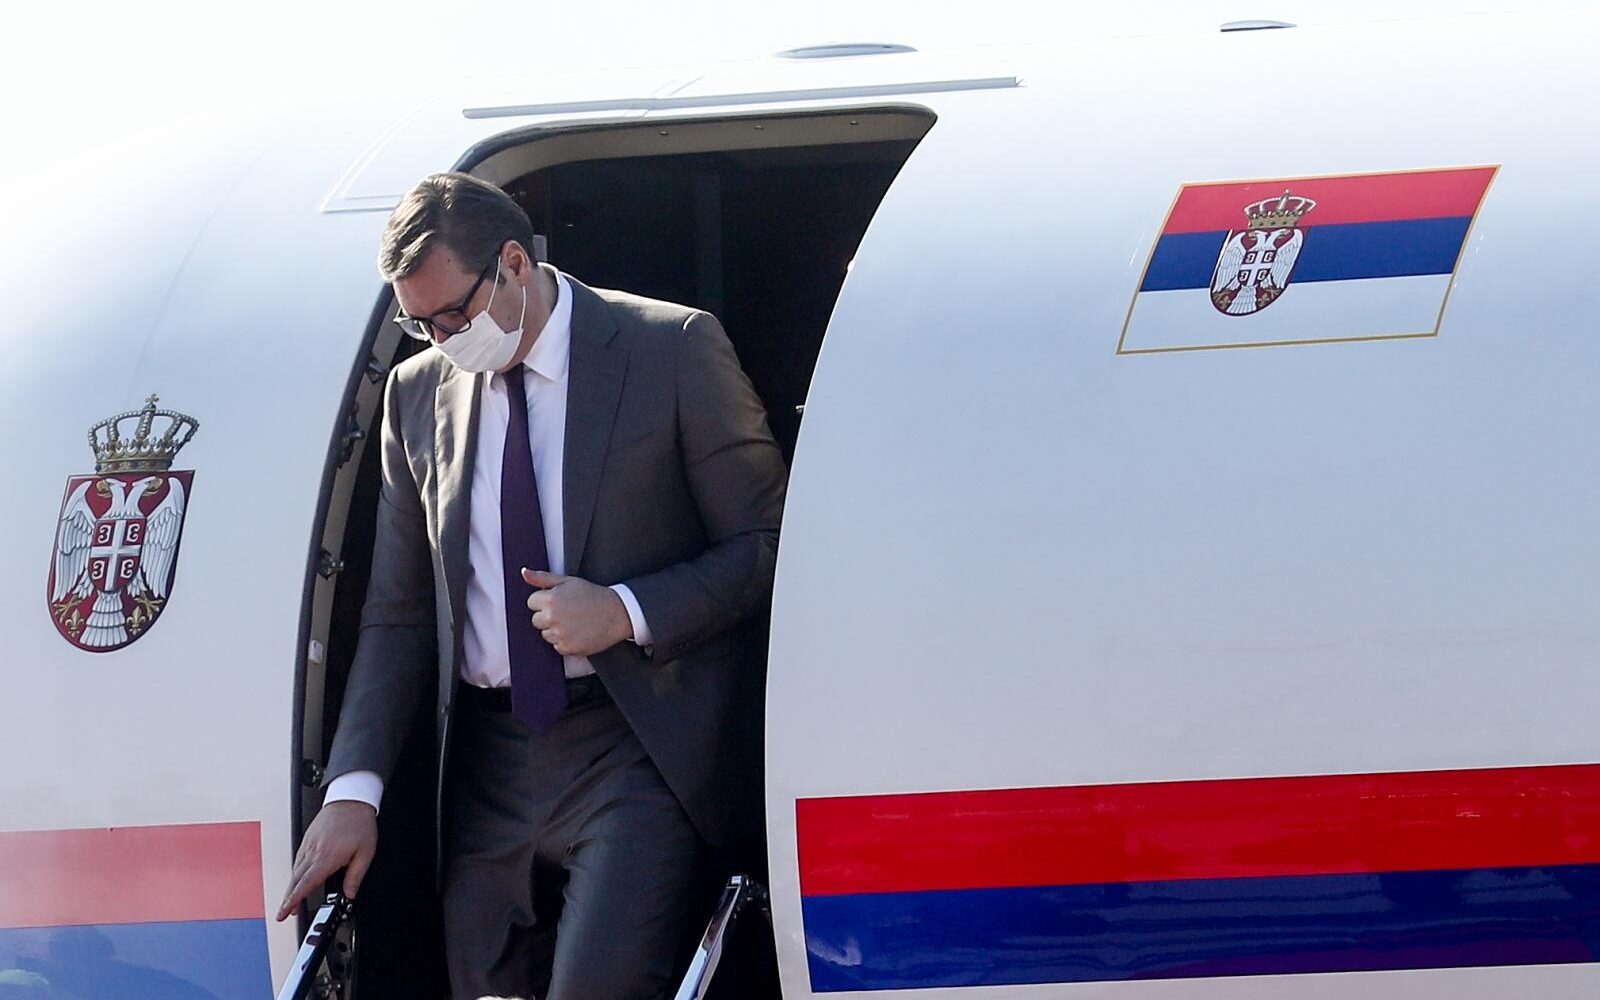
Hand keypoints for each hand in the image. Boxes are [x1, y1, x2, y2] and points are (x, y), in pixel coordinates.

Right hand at [276, 800, 377, 920]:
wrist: (351, 799)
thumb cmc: (358, 822)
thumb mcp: (366, 852)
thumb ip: (356, 876)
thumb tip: (350, 894)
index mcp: (327, 857)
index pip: (306, 884)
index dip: (294, 901)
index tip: (286, 912)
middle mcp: (314, 852)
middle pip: (296, 880)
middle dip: (288, 899)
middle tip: (283, 914)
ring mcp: (308, 845)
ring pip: (295, 870)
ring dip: (291, 887)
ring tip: (290, 902)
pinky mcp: (308, 839)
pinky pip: (298, 859)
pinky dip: (295, 872)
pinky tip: (297, 879)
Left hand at [523, 569, 632, 656]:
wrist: (618, 613)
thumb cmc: (593, 595)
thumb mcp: (569, 581)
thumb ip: (543, 578)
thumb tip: (524, 572)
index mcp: (551, 599)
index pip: (531, 602)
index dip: (545, 601)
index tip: (560, 601)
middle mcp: (553, 618)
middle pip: (536, 620)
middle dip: (548, 616)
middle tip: (568, 611)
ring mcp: (560, 634)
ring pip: (545, 634)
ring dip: (556, 630)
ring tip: (575, 622)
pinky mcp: (567, 648)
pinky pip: (557, 646)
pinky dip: (565, 641)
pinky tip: (579, 632)